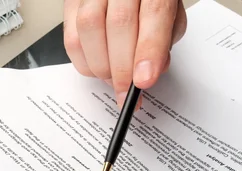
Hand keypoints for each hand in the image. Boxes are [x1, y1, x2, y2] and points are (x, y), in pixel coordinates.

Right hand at [63, 0, 186, 107]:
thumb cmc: (149, 2)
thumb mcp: (170, 15)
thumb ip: (164, 40)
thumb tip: (151, 70)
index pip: (153, 14)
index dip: (148, 51)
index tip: (143, 81)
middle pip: (119, 23)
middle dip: (122, 69)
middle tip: (126, 92)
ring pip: (89, 28)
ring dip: (101, 66)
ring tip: (113, 80)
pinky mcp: (72, 2)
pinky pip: (71, 37)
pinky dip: (84, 62)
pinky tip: (98, 67)